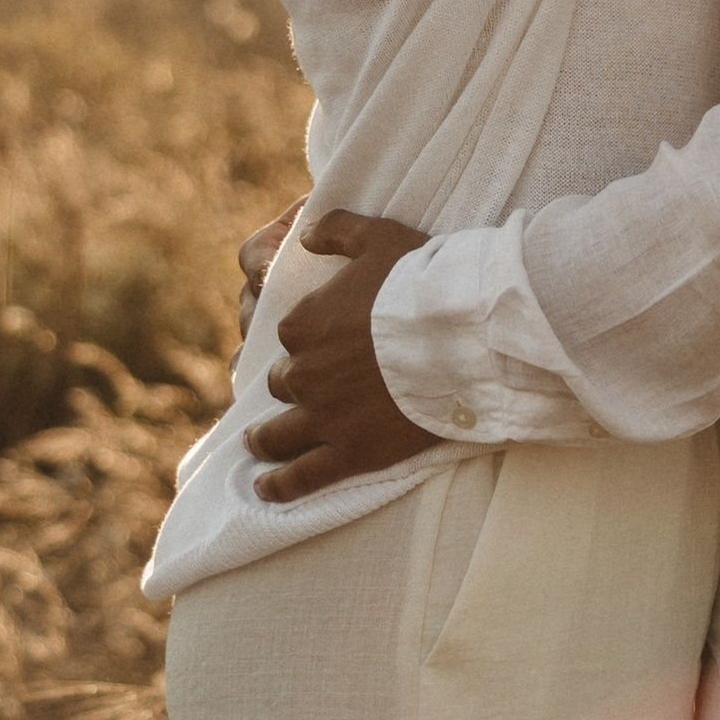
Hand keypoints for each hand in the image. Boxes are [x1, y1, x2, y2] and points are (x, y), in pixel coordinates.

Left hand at [244, 210, 436, 502]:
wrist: (461, 336)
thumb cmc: (422, 281)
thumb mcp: (378, 236)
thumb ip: (336, 229)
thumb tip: (304, 236)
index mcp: (303, 323)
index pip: (288, 337)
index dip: (304, 341)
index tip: (319, 343)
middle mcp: (303, 373)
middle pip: (284, 384)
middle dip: (291, 386)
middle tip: (306, 390)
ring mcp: (324, 417)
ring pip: (277, 434)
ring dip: (264, 439)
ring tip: (258, 444)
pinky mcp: (349, 453)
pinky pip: (301, 477)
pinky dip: (278, 486)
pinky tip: (264, 490)